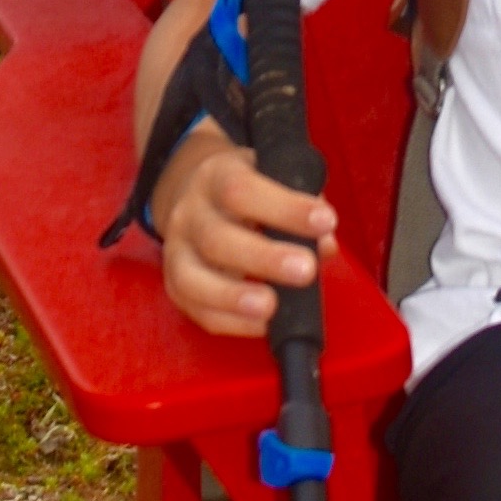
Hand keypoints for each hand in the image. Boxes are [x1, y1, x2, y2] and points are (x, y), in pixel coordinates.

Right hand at [150, 129, 337, 334]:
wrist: (195, 197)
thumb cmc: (249, 193)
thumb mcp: (274, 181)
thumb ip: (302, 207)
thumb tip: (325, 245)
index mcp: (216, 177)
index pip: (242, 189)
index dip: (284, 208)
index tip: (324, 221)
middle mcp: (190, 213)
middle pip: (216, 237)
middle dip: (264, 258)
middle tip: (306, 270)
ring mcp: (177, 251)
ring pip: (193, 278)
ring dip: (234, 297)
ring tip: (271, 307)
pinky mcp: (175, 285)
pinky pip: (196, 309)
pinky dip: (229, 321)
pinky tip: (261, 324)